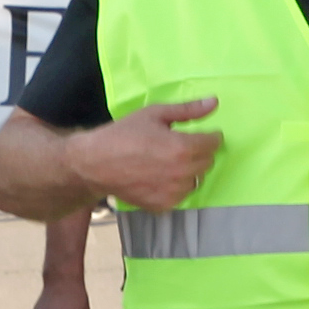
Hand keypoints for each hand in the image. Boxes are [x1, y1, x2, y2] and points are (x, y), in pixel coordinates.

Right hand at [75, 94, 223, 211]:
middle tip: (179, 146)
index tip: (200, 134)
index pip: (213, 143)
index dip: (209, 136)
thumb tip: (214, 102)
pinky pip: (181, 196)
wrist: (95, 164)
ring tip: (168, 163)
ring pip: (196, 180)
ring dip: (189, 171)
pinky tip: (159, 177)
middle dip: (199, 152)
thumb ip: (187, 110)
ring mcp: (173, 192)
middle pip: (207, 162)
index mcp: (182, 147)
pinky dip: (175, 187)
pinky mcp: (163, 205)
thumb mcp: (154, 114)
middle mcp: (182, 172)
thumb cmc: (123, 134)